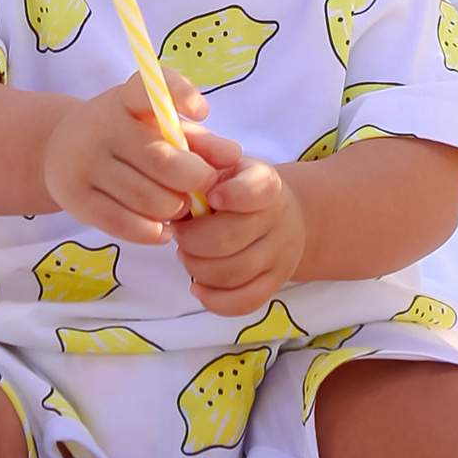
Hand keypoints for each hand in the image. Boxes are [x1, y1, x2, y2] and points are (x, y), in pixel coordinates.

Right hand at [42, 74, 214, 243]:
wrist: (58, 150)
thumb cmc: (127, 136)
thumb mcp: (158, 127)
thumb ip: (199, 140)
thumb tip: (233, 156)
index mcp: (123, 100)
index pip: (148, 89)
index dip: (179, 96)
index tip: (204, 112)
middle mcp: (100, 127)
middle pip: (161, 160)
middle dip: (195, 179)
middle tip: (204, 185)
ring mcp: (84, 164)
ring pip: (147, 198)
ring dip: (175, 209)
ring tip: (180, 206)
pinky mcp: (75, 199)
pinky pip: (125, 225)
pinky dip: (153, 232)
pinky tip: (163, 229)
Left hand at [172, 131, 307, 315]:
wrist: (282, 216)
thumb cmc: (237, 185)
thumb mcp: (224, 162)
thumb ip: (201, 156)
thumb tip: (175, 159)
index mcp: (265, 182)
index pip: (257, 189)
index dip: (231, 195)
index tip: (208, 196)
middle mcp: (278, 219)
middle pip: (230, 239)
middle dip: (192, 241)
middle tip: (178, 234)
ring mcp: (279, 255)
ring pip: (234, 274)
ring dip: (197, 268)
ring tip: (186, 256)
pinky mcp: (275, 283)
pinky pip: (245, 302)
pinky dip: (215, 300)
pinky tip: (198, 287)